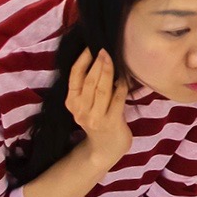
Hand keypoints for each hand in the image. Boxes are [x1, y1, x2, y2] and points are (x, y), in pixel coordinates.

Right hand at [66, 49, 130, 167]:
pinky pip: (117, 99)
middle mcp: (80, 110)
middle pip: (89, 82)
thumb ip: (88, 87)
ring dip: (107, 71)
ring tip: (111, 58)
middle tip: (104, 48)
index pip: (74, 78)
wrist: (105, 149)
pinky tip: (125, 78)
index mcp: (72, 103)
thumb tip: (98, 58)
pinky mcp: (111, 122)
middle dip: (97, 63)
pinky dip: (121, 86)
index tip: (89, 47)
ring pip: (102, 89)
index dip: (81, 61)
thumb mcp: (86, 105)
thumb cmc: (98, 120)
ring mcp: (95, 117)